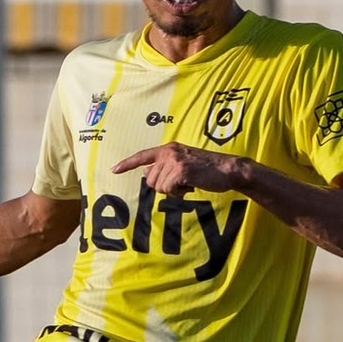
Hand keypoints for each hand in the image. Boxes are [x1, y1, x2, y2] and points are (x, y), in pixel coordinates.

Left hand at [111, 143, 249, 196]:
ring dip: (173, 191)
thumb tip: (146, 174)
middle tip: (182, 183)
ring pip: (159, 187)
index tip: (114, 170)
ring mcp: (174, 160)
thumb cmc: (207, 170)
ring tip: (188, 183)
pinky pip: (168, 190)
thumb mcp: (183, 164)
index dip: (127, 164)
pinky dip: (179, 193)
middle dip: (164, 187)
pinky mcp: (181, 170)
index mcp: (168, 149)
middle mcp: (169, 152)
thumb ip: (165, 167)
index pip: (143, 156)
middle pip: (150, 180)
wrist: (228, 169)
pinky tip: (191, 185)